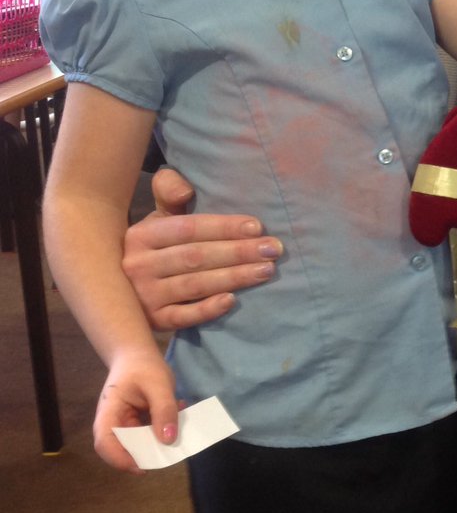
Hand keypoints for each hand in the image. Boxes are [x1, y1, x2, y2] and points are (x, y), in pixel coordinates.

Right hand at [92, 346, 179, 473]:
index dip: (120, 459)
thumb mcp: (159, 385)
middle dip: (147, 453)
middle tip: (172, 451)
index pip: (104, 443)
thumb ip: (164, 410)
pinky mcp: (137, 422)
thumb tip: (168, 440)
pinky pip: (150, 433)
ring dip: (160, 440)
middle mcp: (113, 423)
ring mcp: (125, 424)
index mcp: (108, 413)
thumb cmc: (143, 366)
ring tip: (181, 426)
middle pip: (123, 448)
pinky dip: (165, 427)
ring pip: (140, 443)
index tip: (142, 467)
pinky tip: (180, 410)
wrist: (137, 353)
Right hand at [123, 168, 279, 330]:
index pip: (188, 229)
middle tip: (273, 250)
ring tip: (266, 270)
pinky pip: (183, 318)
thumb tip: (185, 190)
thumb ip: (169, 191)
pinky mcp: (153, 321)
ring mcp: (143, 296)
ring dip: (234, 277)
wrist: (126, 287)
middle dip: (238, 252)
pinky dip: (207, 309)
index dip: (224, 227)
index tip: (258, 227)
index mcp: (141, 235)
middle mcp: (138, 265)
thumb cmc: (158, 245)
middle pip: (196, 257)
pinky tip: (232, 301)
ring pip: (194, 285)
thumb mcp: (160, 216)